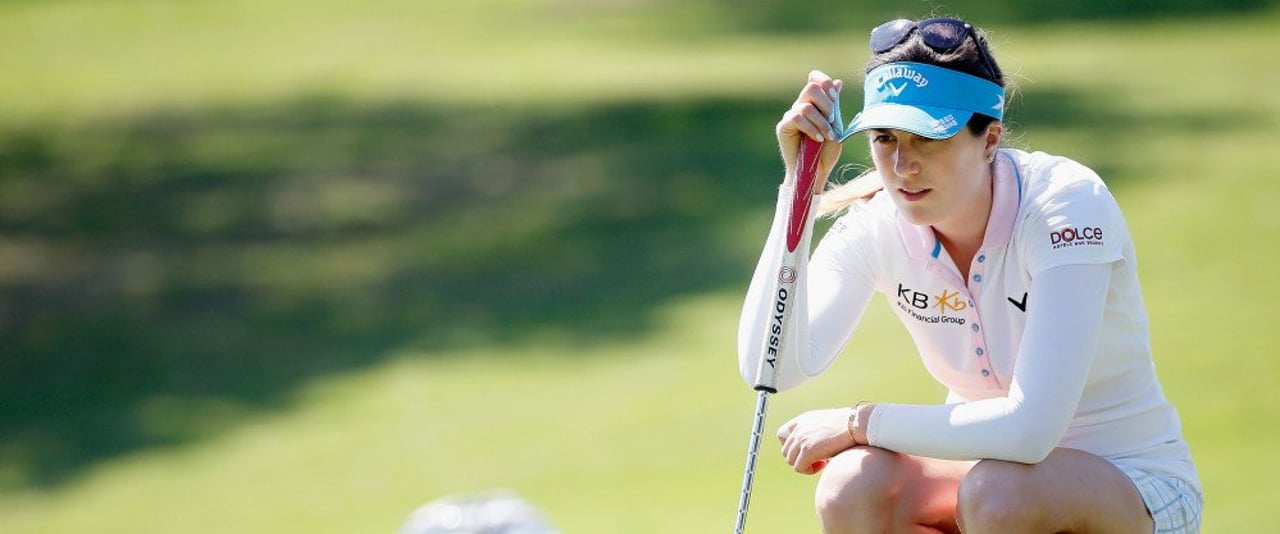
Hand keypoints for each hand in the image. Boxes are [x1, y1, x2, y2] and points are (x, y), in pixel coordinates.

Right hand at [775, 70, 843, 194]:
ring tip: (827, 136)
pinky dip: (811, 128)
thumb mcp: (835, 126)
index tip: (834, 97)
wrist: (815, 172)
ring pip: (806, 106)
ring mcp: (791, 116)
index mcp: (814, 103)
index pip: (815, 79)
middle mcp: (800, 106)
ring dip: (821, 122)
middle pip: (811, 88)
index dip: (824, 82)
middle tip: (832, 121)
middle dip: (827, 104)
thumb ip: (834, 105)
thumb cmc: (825, 152)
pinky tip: (818, 139)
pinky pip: (797, 118)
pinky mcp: (783, 127)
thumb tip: (837, 81)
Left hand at [776, 407, 855, 474]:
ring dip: (805, 465)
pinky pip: (799, 468)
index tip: (805, 451)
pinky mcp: (807, 450)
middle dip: (800, 458)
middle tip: (818, 459)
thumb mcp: (827, 423)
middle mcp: (799, 428)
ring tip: (822, 462)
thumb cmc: (849, 425)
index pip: (782, 434)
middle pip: (786, 451)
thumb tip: (816, 448)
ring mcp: (802, 439)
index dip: (791, 446)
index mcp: (802, 420)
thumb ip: (816, 432)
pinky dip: (809, 470)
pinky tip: (824, 465)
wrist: (857, 424)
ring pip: (791, 461)